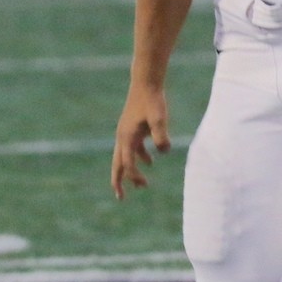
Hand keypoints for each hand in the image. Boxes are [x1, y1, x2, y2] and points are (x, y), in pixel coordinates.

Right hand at [111, 81, 170, 198]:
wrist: (145, 83)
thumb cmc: (152, 100)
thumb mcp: (159, 118)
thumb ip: (161, 136)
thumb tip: (163, 152)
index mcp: (126, 137)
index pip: (127, 163)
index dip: (133, 176)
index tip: (143, 185)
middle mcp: (122, 136)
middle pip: (117, 163)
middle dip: (118, 181)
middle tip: (120, 197)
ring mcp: (126, 131)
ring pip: (124, 156)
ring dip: (131, 170)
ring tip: (142, 184)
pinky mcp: (132, 127)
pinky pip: (133, 147)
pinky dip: (139, 157)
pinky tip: (150, 162)